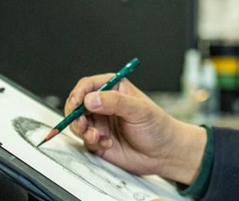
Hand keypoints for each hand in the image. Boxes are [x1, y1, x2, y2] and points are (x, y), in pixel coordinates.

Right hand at [66, 73, 206, 184]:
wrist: (163, 154)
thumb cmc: (157, 127)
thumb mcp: (139, 110)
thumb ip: (115, 102)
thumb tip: (90, 99)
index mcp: (114, 89)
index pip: (88, 85)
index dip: (78, 93)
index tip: (76, 103)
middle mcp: (104, 105)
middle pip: (77, 104)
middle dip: (75, 114)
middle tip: (81, 124)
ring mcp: (100, 123)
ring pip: (78, 123)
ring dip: (82, 130)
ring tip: (95, 136)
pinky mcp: (98, 140)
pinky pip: (85, 140)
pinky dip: (92, 142)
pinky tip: (107, 143)